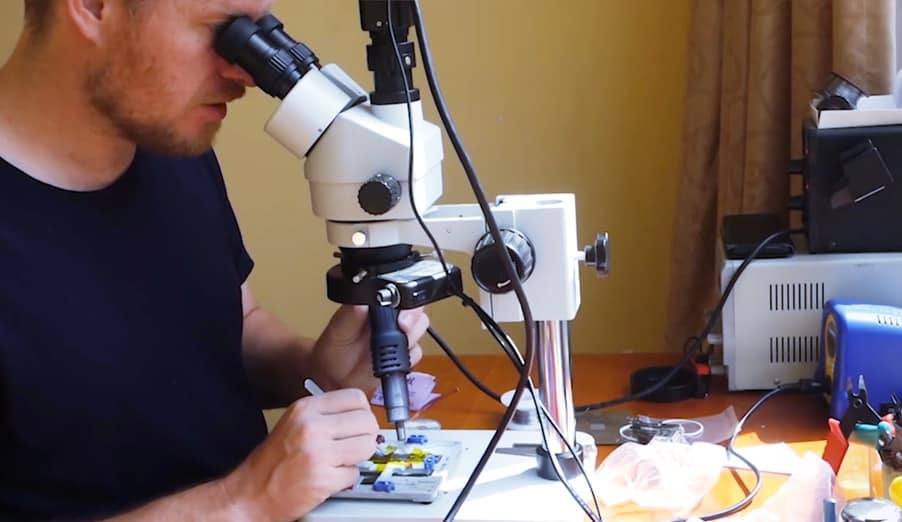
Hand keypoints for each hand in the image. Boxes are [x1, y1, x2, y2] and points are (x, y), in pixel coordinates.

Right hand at [224, 389, 377, 520]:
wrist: (252, 494)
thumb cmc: (273, 461)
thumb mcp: (295, 423)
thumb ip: (326, 414)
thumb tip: (361, 412)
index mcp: (306, 408)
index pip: (356, 398)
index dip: (362, 412)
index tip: (358, 423)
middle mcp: (312, 427)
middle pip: (367, 421)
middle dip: (365, 435)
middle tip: (353, 445)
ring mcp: (318, 452)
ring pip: (367, 446)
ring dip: (358, 457)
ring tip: (340, 461)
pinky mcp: (323, 478)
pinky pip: (355, 473)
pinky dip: (346, 478)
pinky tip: (329, 476)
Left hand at [309, 305, 428, 391]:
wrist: (333, 378)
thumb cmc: (333, 349)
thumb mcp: (337, 331)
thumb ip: (349, 316)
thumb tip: (360, 303)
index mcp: (375, 305)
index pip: (401, 294)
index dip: (406, 304)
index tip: (401, 317)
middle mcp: (390, 317)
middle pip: (416, 311)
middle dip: (413, 322)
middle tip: (402, 331)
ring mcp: (398, 335)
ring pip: (420, 330)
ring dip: (410, 340)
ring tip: (390, 351)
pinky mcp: (403, 354)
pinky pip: (417, 353)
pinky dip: (408, 358)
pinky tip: (392, 362)